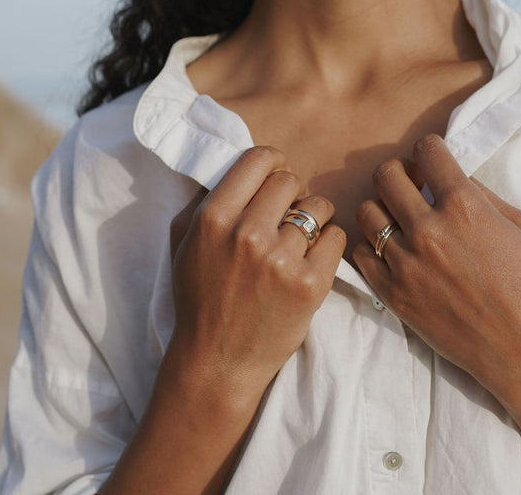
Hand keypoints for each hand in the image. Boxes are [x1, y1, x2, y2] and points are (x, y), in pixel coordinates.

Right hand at [169, 146, 345, 397]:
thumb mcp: (184, 243)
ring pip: (319, 206)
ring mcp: (282, 260)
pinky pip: (336, 237)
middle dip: (292, 194)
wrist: (219, 361)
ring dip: (314, 219)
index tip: (274, 181)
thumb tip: (238, 165)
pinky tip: (313, 260)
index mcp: (214, 218)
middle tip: (287, 216)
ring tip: (300, 241)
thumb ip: (205, 199)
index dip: (273, 164)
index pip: (259, 159)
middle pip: (291, 180)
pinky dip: (329, 244)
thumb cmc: (201, 299)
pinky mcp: (311, 284)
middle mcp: (247, 234)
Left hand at [353, 134, 520, 413]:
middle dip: (399, 172)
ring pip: (367, 212)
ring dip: (382, 208)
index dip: (430, 150)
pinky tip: (392, 251)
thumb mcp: (519, 227)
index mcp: (464, 206)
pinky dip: (373, 247)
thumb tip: (452, 177)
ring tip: (399, 220)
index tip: (432, 160)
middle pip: (386, 175)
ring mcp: (405, 263)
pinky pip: (361, 254)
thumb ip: (481, 196)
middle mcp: (428, 229)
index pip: (426, 151)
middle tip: (411, 185)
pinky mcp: (392, 294)